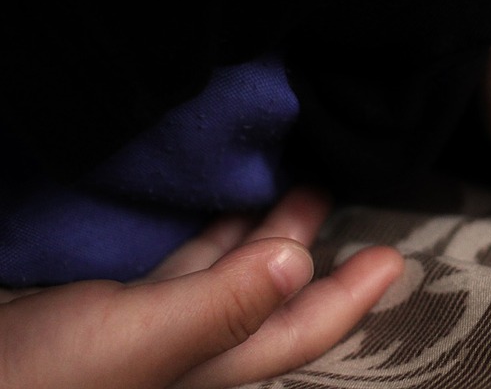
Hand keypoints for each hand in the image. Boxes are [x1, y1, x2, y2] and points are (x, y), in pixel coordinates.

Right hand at [0, 188, 403, 388]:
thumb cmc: (39, 380)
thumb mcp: (138, 341)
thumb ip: (221, 307)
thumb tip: (299, 263)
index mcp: (208, 366)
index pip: (298, 332)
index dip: (351, 297)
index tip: (393, 256)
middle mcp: (186, 348)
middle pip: (267, 295)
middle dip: (304, 245)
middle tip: (331, 184)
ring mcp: (144, 327)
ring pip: (222, 275)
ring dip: (257, 231)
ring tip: (287, 180)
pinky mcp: (103, 307)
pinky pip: (175, 265)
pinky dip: (202, 234)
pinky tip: (212, 202)